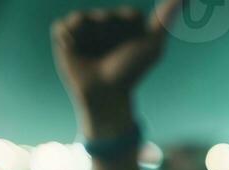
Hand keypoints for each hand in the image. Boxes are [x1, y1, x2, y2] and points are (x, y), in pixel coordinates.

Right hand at [52, 0, 181, 118]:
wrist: (105, 94)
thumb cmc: (131, 72)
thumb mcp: (153, 45)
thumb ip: (165, 19)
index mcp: (127, 27)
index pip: (130, 15)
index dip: (131, 32)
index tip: (133, 49)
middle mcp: (106, 26)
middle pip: (106, 15)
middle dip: (110, 34)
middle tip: (112, 54)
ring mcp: (85, 31)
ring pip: (83, 18)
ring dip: (90, 35)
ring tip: (94, 53)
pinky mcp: (65, 38)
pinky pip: (63, 26)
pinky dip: (69, 36)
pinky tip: (76, 50)